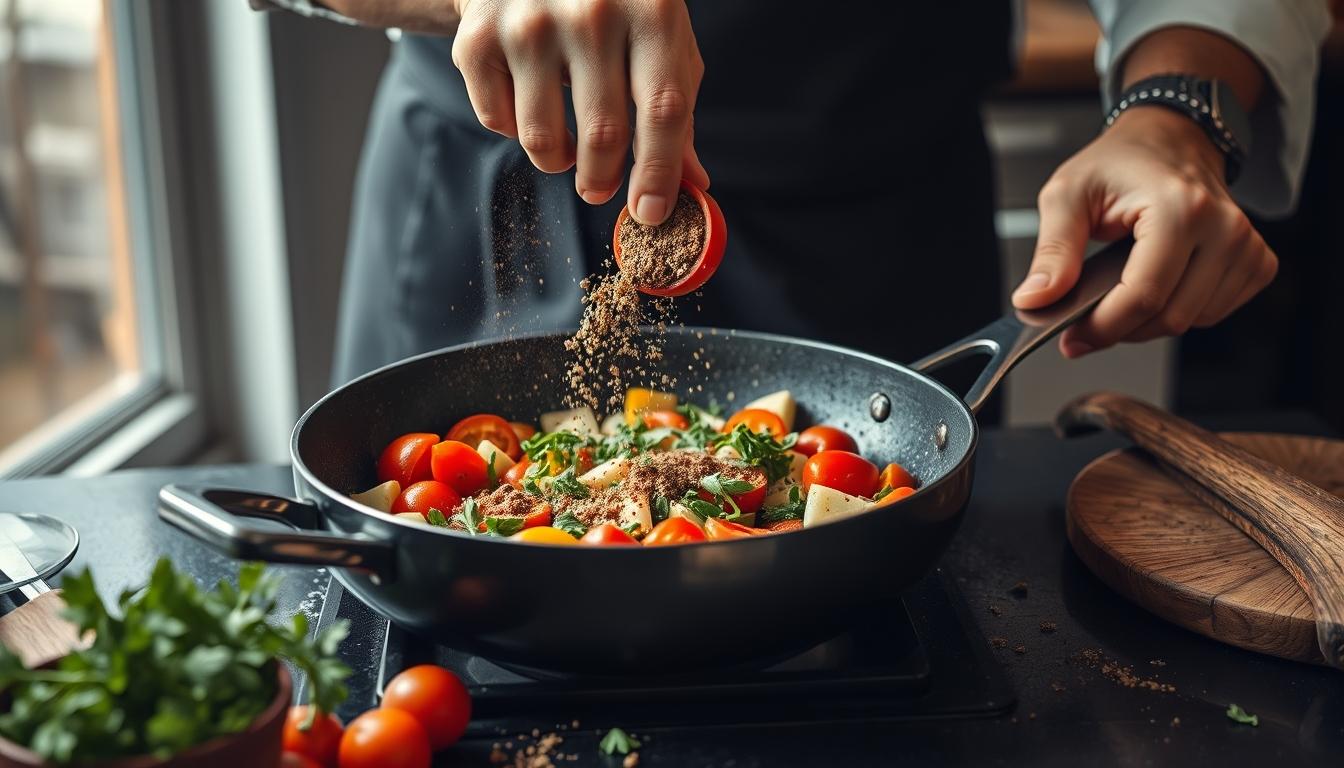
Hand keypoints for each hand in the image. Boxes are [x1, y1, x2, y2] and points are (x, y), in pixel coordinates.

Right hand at [451, 0, 708, 223]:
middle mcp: (591, 10)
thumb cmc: (613, 6)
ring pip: (543, 141)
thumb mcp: (658, 40)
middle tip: (599, 188)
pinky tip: (528, 99)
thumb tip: (694, 184)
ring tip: (565, 146)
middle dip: (602, 179)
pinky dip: (515, 130)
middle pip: (604, 134)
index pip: (664, 109)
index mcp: (652, 9)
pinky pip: (499, 122)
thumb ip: (676, 110)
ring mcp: (529, 22)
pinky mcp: (478, 39)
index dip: (658, 171)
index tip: (650, 213)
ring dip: (557, 162)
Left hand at [1011, 107, 1276, 357]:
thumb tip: (1035, 299)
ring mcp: (1245, 245)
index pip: (1144, 297)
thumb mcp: (1067, 195)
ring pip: (1193, 321)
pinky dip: (1183, 311)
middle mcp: (1223, 227)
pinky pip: (1215, 313)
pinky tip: (1160, 286)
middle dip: (1121, 329)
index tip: (1073, 340)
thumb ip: (1052, 251)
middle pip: (1170, 317)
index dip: (1103, 328)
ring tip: (1121, 292)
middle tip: (1087, 322)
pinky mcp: (1256, 260)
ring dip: (1149, 322)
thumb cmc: (1119, 162)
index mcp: (1179, 208)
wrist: (1168, 138)